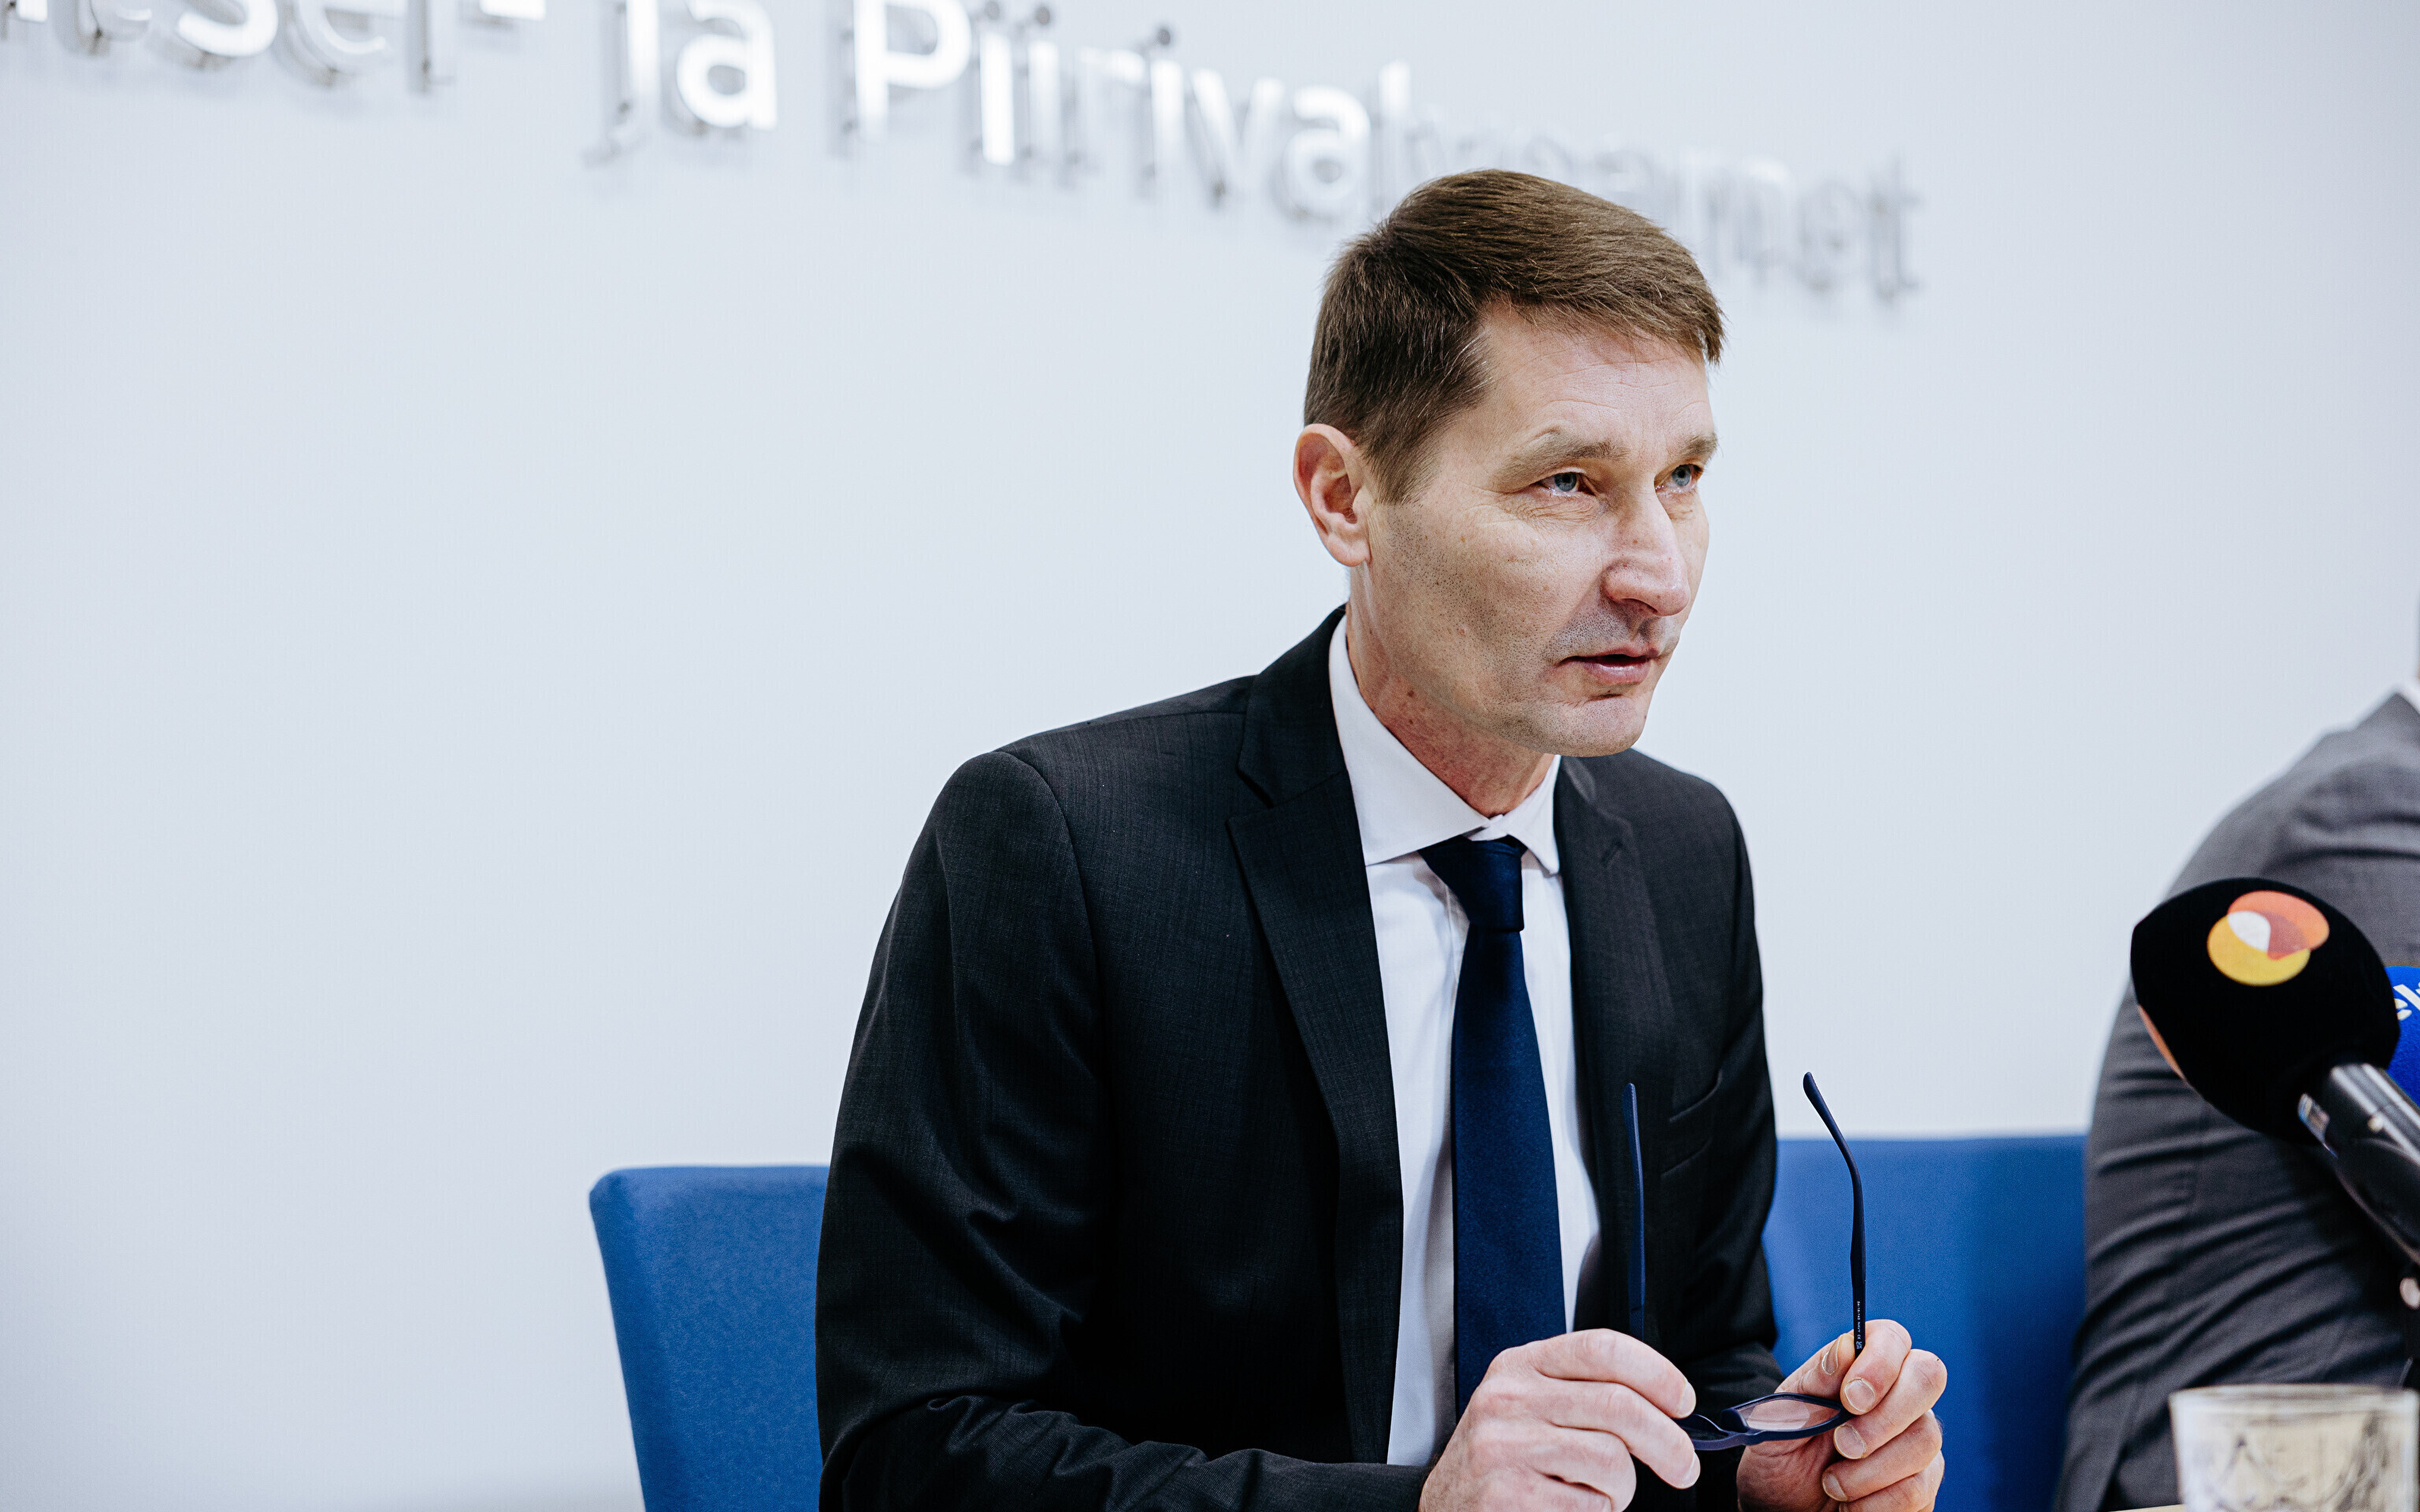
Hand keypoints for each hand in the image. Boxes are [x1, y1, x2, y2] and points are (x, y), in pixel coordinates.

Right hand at [1419, 1330, 1700, 1511]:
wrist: (1444, 1509)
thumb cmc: (1503, 1461)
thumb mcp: (1530, 1408)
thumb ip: (1581, 1393)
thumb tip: (1664, 1403)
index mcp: (1520, 1366)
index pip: (1601, 1348)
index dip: (1655, 1372)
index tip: (1682, 1401)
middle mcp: (1508, 1398)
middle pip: (1618, 1405)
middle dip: (1668, 1443)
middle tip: (1683, 1468)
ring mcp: (1505, 1446)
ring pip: (1612, 1460)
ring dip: (1623, 1490)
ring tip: (1601, 1495)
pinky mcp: (1508, 1495)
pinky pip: (1589, 1506)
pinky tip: (1568, 1509)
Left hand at [1736, 1320, 1945, 1511]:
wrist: (1781, 1507)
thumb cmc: (1780, 1453)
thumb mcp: (1780, 1416)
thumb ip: (1813, 1381)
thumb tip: (1846, 1347)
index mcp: (1860, 1368)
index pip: (1893, 1338)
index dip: (1879, 1363)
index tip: (1849, 1397)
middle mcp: (1899, 1398)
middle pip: (1928, 1377)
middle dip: (1884, 1416)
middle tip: (1843, 1444)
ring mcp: (1917, 1441)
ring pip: (1924, 1440)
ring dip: (1870, 1470)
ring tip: (1832, 1483)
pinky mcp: (1923, 1486)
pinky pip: (1918, 1490)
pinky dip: (1876, 1503)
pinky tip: (1850, 1505)